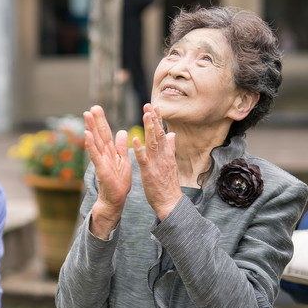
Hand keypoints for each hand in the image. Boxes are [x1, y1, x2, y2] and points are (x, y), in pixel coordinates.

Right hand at [83, 105, 130, 211]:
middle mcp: (104, 154)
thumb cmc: (119, 182)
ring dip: (91, 128)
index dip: (102, 121)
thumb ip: (121, 147)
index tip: (97, 109)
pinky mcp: (100, 168)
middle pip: (100, 134)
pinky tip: (87, 134)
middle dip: (95, 121)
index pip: (106, 133)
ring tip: (87, 115)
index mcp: (111, 152)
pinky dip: (90, 144)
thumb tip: (121, 131)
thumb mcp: (124, 161)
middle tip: (91, 107)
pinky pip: (95, 155)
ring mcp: (101, 161)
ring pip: (96, 141)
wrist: (115, 200)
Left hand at [131, 104, 181, 219]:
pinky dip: (140, 148)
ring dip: (149, 128)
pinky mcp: (149, 172)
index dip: (158, 119)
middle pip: (158, 134)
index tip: (154, 106)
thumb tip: (172, 134)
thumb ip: (170, 148)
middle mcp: (163, 156)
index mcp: (166, 154)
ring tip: (145, 115)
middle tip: (148, 105)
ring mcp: (156, 163)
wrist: (170, 202)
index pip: (162, 133)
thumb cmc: (167, 184)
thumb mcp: (170, 163)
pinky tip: (135, 139)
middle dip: (153, 119)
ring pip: (153, 143)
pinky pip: (143, 159)